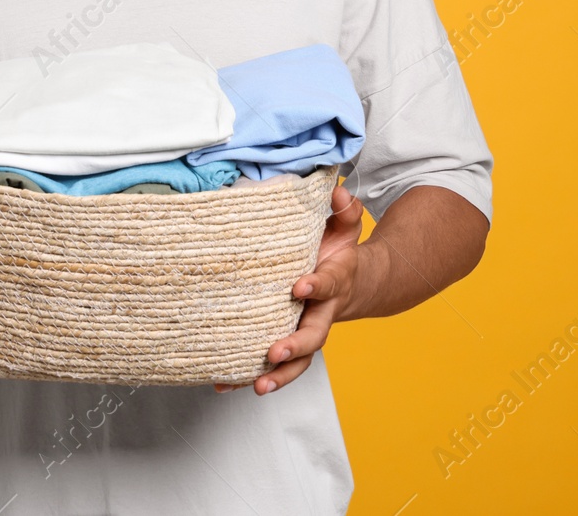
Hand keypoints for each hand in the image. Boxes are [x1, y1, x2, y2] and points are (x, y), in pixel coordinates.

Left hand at [217, 183, 365, 395]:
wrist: (353, 283)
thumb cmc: (338, 252)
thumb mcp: (344, 226)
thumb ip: (344, 209)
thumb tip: (338, 191)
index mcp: (334, 282)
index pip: (327, 284)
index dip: (316, 286)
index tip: (299, 285)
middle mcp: (321, 313)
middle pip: (314, 336)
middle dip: (294, 346)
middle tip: (275, 352)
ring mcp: (305, 331)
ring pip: (297, 362)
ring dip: (278, 376)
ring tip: (258, 386)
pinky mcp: (288, 344)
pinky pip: (273, 367)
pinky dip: (250, 377)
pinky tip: (224, 384)